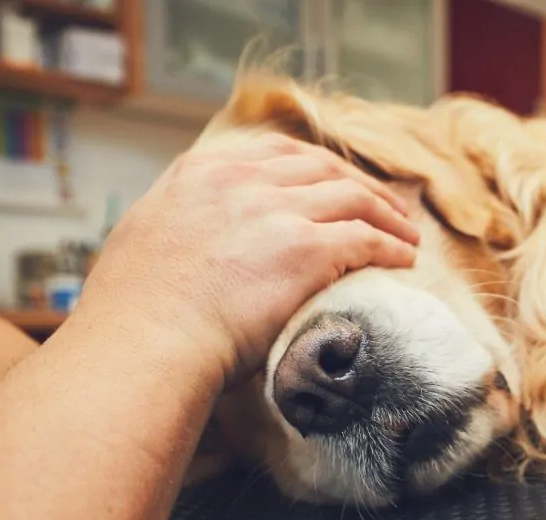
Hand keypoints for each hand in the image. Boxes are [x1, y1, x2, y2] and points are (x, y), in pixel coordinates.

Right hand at [79, 132, 418, 385]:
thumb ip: (184, 223)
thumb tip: (200, 238)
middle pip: (324, 168)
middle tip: (388, 207)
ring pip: (353, 198)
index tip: (340, 182)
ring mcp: (277, 210)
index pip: (277, 152)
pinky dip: (391, 246)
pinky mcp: (307, 248)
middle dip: (363, 186)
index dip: (319, 167)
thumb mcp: (148, 238)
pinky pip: (367, 239)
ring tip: (408, 235)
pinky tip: (404, 259)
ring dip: (388, 215)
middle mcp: (242, 180)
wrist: (145, 341)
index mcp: (201, 171)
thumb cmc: (136, 313)